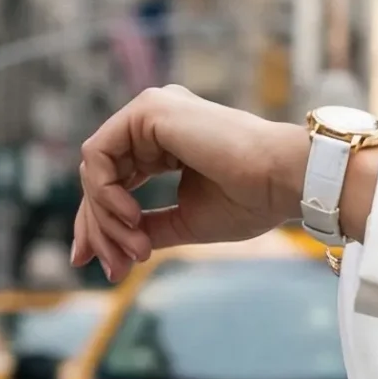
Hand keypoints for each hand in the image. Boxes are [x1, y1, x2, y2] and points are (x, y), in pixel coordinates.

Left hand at [72, 85, 309, 281]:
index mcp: (165, 140)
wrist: (282, 180)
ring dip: (105, 217)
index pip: (115, 179)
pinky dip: (106, 193)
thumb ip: (148, 226)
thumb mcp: (186, 220)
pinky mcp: (148, 110)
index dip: (100, 223)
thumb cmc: (251, 199)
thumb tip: (113, 246)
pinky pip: (98, 156)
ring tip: (135, 249)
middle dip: (98, 227)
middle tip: (111, 269)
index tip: (98, 263)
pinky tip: (132, 218)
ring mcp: (150, 110)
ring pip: (94, 169)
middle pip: (100, 176)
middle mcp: (154, 119)